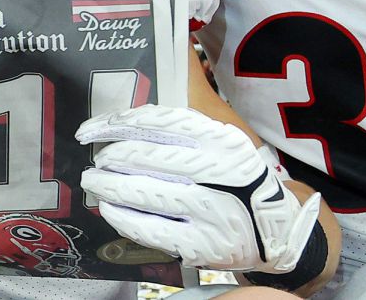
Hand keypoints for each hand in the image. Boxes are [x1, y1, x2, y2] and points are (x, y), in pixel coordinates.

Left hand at [75, 105, 320, 272]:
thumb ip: (178, 133)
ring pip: (144, 192)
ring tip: (95, 184)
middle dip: (110, 158)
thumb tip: (116, 127)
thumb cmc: (235, 180)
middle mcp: (218, 171)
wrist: (277, 230)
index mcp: (220, 139)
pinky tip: (109, 210)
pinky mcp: (204, 244)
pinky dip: (122, 218)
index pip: (156, 121)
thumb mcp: (220, 144)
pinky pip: (150, 228)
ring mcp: (212, 210)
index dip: (113, 123)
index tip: (88, 130)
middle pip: (146, 157)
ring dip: (109, 187)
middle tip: (95, 163)